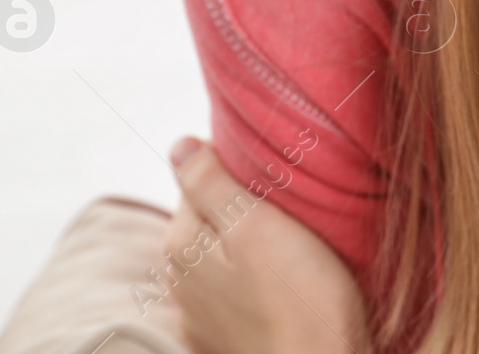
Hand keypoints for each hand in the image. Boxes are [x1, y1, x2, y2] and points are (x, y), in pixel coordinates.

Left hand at [163, 137, 370, 353]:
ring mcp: (202, 318)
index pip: (198, 181)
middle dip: (244, 208)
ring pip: (223, 259)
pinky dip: (256, 282)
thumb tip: (178, 145)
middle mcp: (179, 283)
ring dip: (250, 246)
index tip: (279, 175)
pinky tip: (285, 285)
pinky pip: (236, 294)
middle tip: (293, 208)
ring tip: (295, 245)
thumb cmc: (299, 297)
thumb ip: (211, 182)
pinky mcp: (228, 341)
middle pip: (209, 221)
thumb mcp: (256, 224)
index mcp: (181, 245)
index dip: (241, 169)